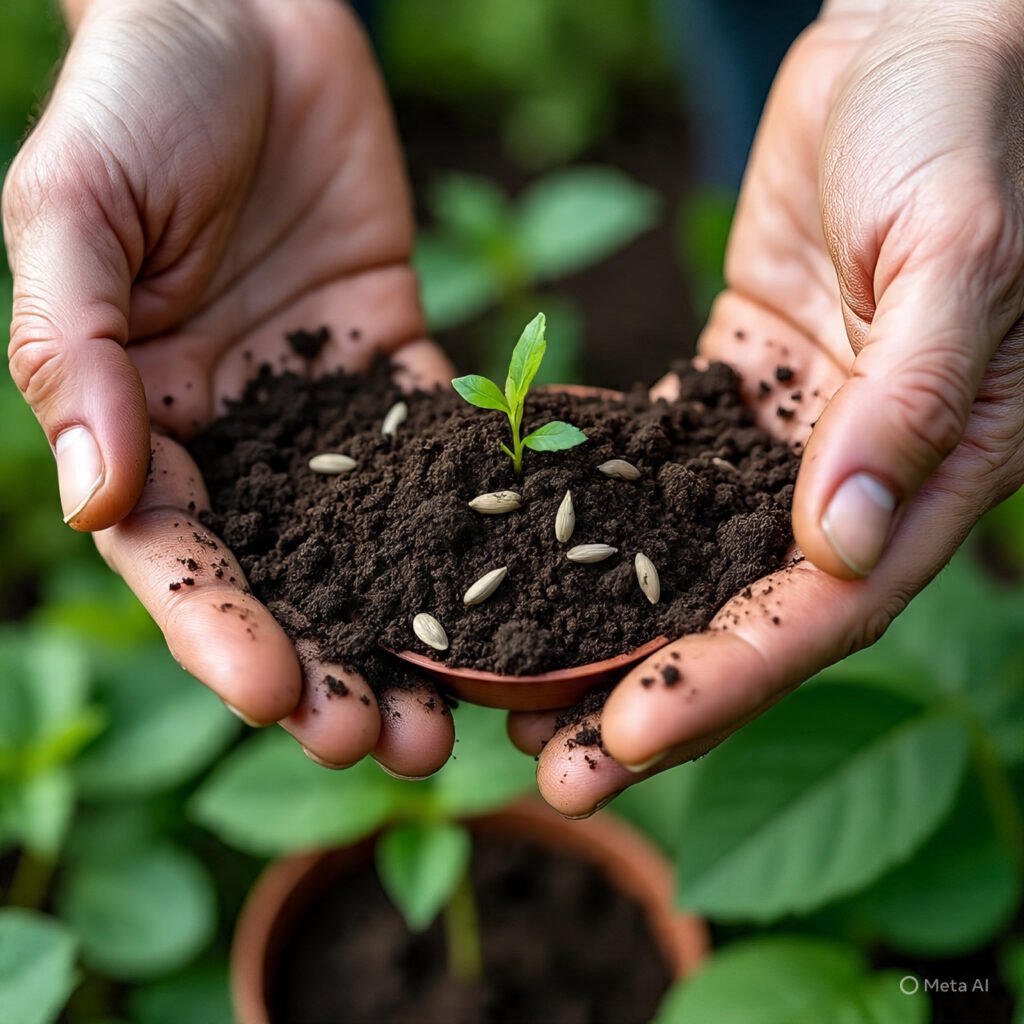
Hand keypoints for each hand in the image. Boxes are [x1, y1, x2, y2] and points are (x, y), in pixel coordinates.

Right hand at [3, 0, 454, 775]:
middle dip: (334, 667)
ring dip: (416, 631)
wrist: (238, 15)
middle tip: (390, 747)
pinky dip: (484, 523)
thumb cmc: (134, 98)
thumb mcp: (73, 213)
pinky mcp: (403, 367)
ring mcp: (329, 414)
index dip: (222, 633)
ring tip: (463, 712)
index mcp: (144, 421)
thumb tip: (94, 500)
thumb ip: (75, 351)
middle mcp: (243, 439)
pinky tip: (531, 583)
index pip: (178, 556)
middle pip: (288, 581)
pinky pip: (450, 457)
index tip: (279, 697)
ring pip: (377, 545)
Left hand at [509, 0, 1023, 815]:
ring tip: (514, 699)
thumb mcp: (954, 253)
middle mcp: (857, 475)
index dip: (727, 681)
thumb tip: (849, 539)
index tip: (627, 741)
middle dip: (651, 698)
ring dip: (608, 634)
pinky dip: (591, 524)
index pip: (823, 610)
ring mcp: (786, 437)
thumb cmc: (957, 132)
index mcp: (936, 470)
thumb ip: (907, 397)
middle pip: (744, 614)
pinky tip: (518, 568)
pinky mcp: (732, 390)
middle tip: (552, 775)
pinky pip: (655, 471)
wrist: (912, 44)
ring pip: (689, 561)